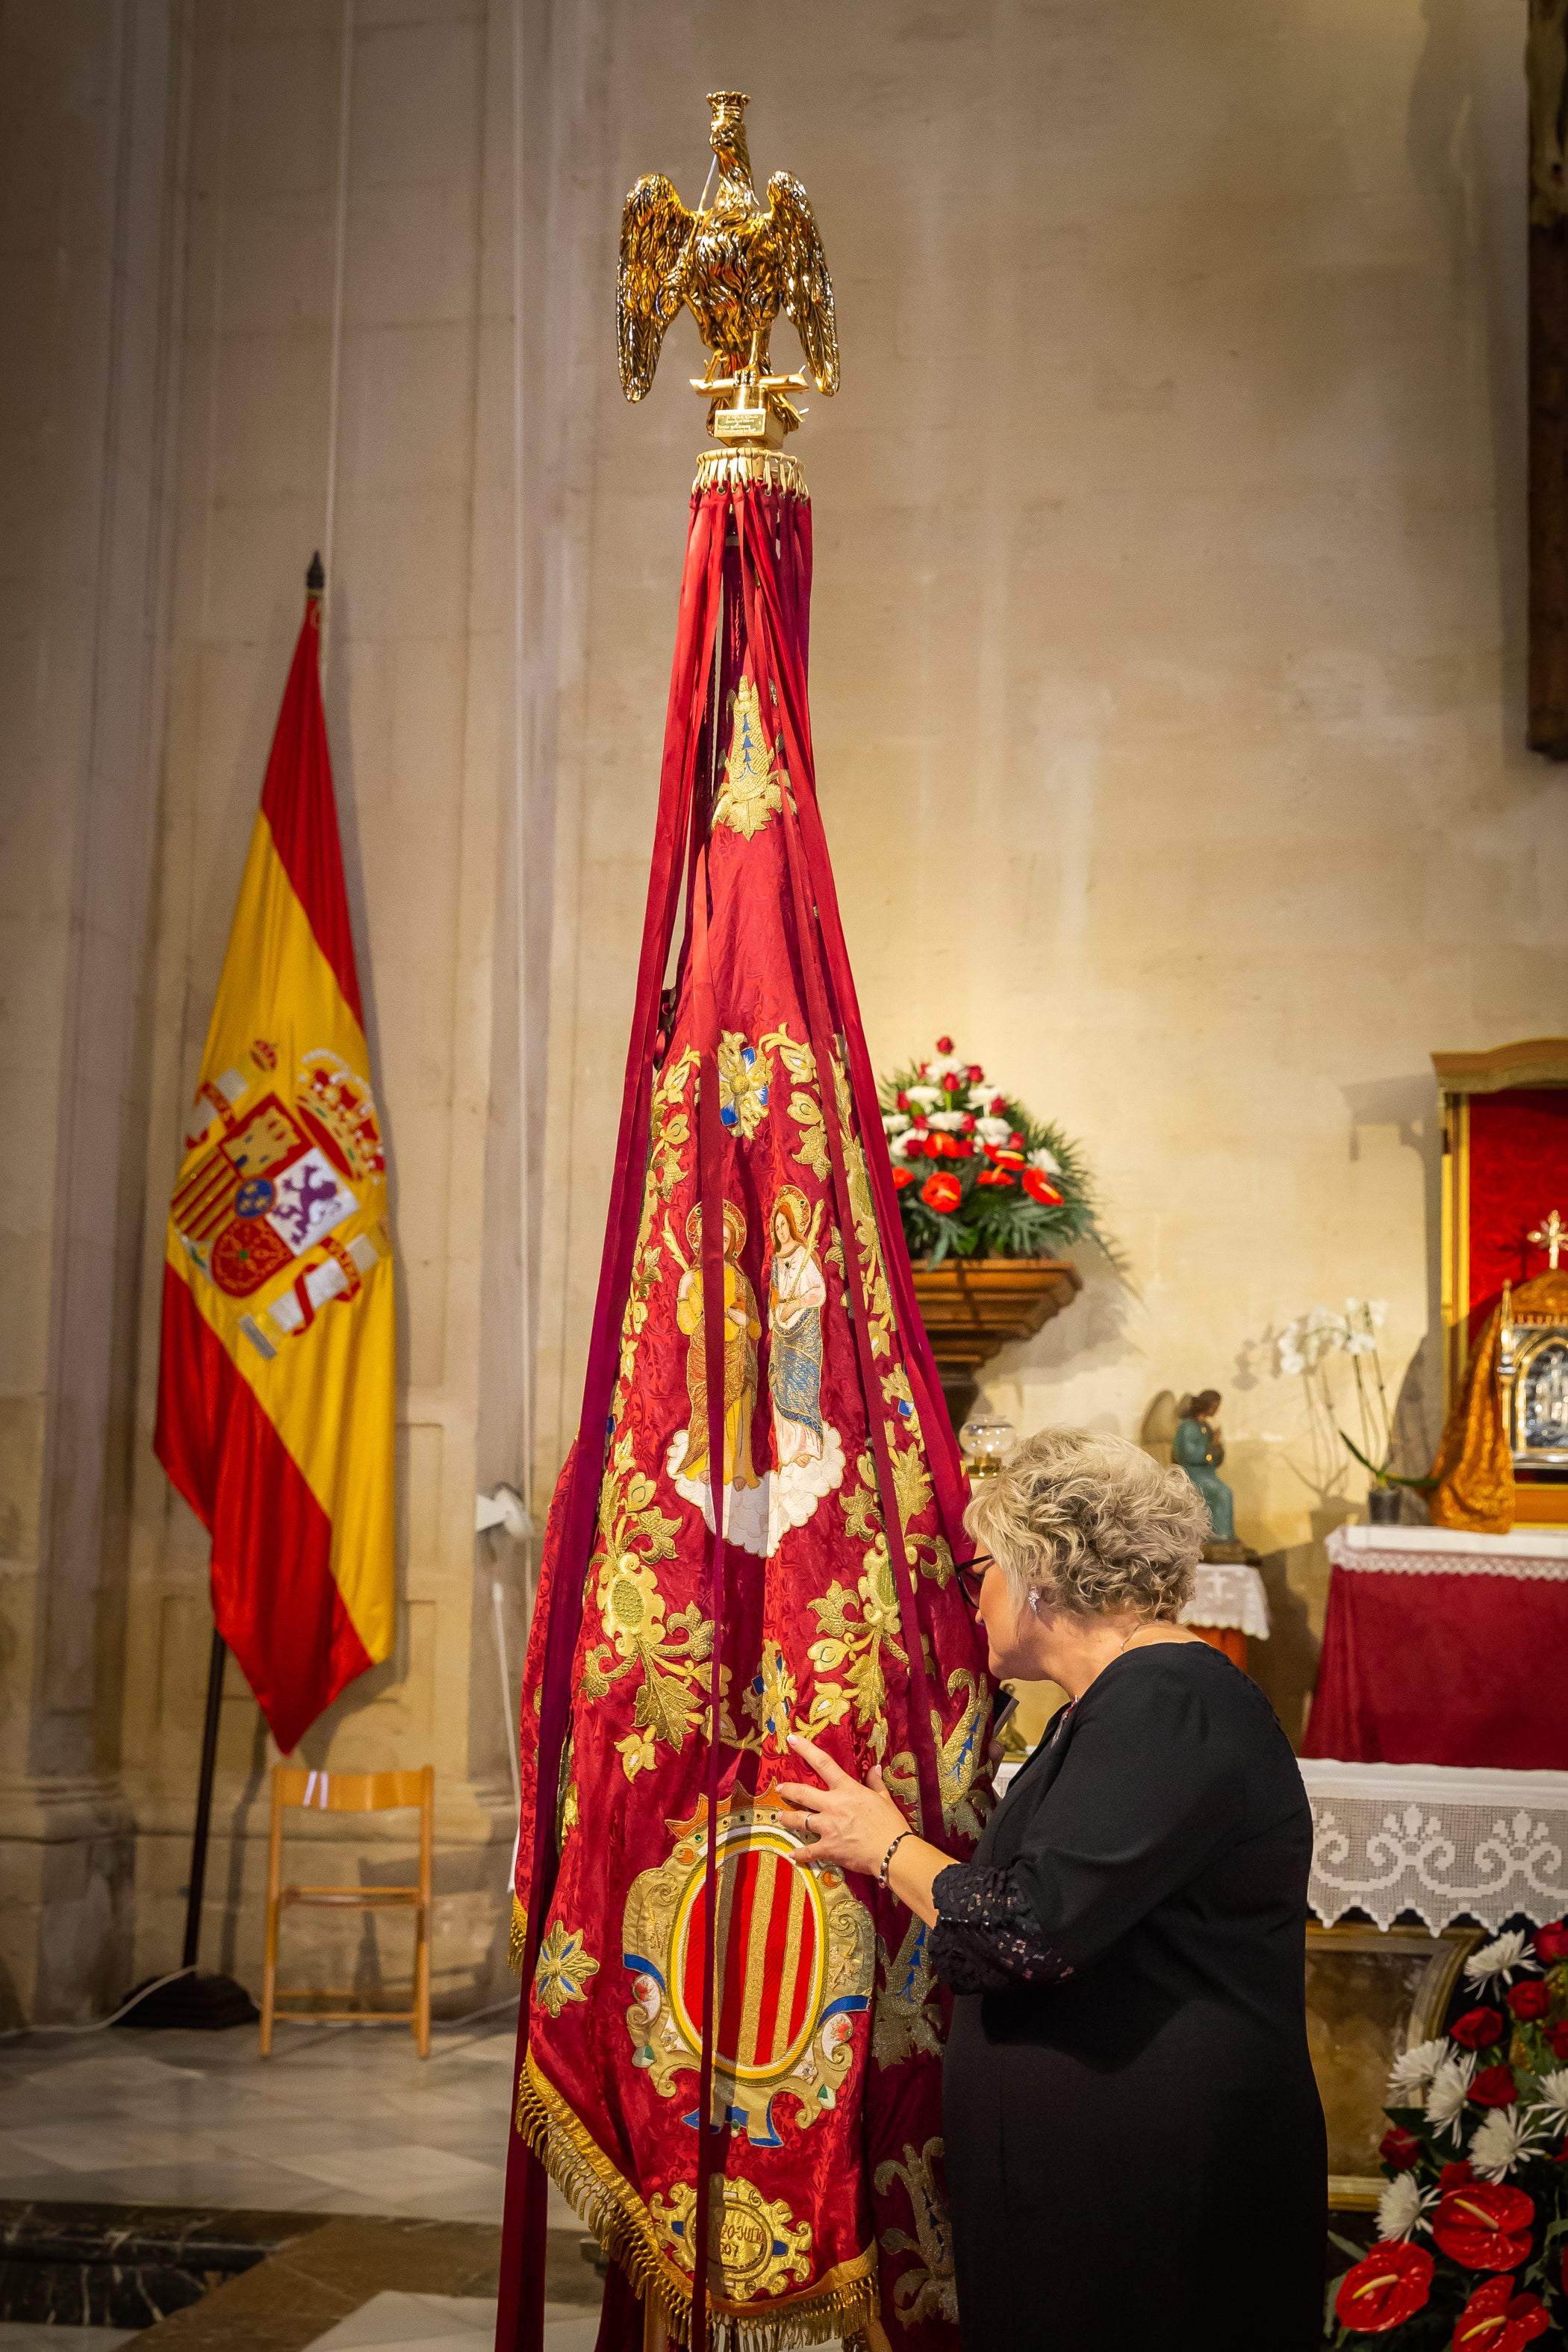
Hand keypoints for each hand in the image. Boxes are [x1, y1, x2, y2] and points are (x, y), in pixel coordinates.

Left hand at [775, 1733, 908, 1876]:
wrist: (892, 1851)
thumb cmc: (890, 1824)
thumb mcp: (884, 1798)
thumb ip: (875, 1782)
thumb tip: (875, 1768)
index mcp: (847, 1789)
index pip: (823, 1763)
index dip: (805, 1749)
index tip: (792, 1739)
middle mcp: (833, 1805)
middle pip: (802, 1793)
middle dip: (787, 1789)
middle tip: (779, 1788)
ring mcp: (828, 1827)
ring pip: (799, 1819)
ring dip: (787, 1818)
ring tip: (780, 1817)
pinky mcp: (828, 1848)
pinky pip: (808, 1851)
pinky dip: (799, 1854)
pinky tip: (792, 1855)